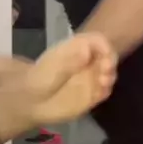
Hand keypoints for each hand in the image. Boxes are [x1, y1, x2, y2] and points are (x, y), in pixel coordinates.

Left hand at [0, 33, 116, 134]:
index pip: (97, 41)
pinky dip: (106, 90)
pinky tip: (99, 93)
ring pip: (109, 73)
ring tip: (103, 82)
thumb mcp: (52, 66)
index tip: (105, 56)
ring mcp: (90, 78)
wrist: (31, 102)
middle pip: (107, 56)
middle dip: (111, 61)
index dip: (104, 46)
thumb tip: (87, 51)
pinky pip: (104, 91)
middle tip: (105, 71)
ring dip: (110, 76)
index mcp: (76, 49)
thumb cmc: (39, 79)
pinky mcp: (92, 95)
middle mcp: (86, 62)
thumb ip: (69, 60)